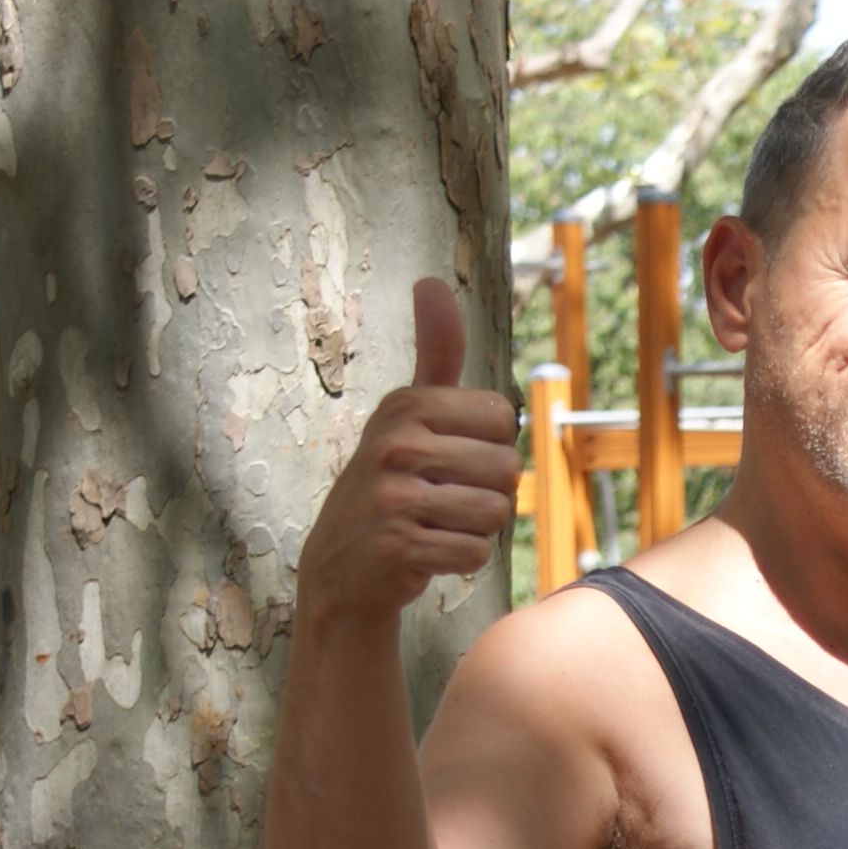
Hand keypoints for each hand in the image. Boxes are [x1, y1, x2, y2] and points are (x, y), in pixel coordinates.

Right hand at [293, 278, 519, 629]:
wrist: (340, 568)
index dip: (489, 447)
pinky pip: (475, 552)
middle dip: (486, 493)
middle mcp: (395, 443)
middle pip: (508, 469)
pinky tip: (426, 552)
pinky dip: (460, 560)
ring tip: (434, 524)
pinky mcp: (398, 545)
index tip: (448, 459)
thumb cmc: (390, 483)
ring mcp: (393, 495)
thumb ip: (433, 353)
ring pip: (496, 513)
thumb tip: (431, 280)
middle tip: (440, 500)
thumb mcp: (407, 414)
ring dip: (475, 529)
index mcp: (406, 405)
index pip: (502, 418)